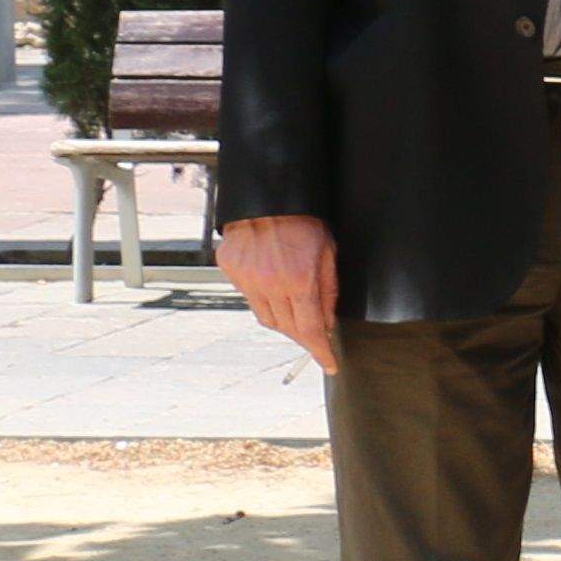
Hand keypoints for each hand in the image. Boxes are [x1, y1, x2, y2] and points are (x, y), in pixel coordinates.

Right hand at [218, 215, 340, 372]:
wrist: (267, 196)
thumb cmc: (304, 221)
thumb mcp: (328, 253)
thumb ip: (328, 291)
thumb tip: (327, 323)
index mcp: (299, 280)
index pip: (310, 330)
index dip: (320, 351)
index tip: (329, 364)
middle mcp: (270, 284)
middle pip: (287, 329)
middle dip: (303, 335)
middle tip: (313, 332)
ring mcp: (246, 278)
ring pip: (266, 318)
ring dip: (283, 320)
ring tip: (293, 304)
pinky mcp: (231, 270)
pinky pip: (248, 297)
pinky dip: (263, 298)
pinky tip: (272, 283)